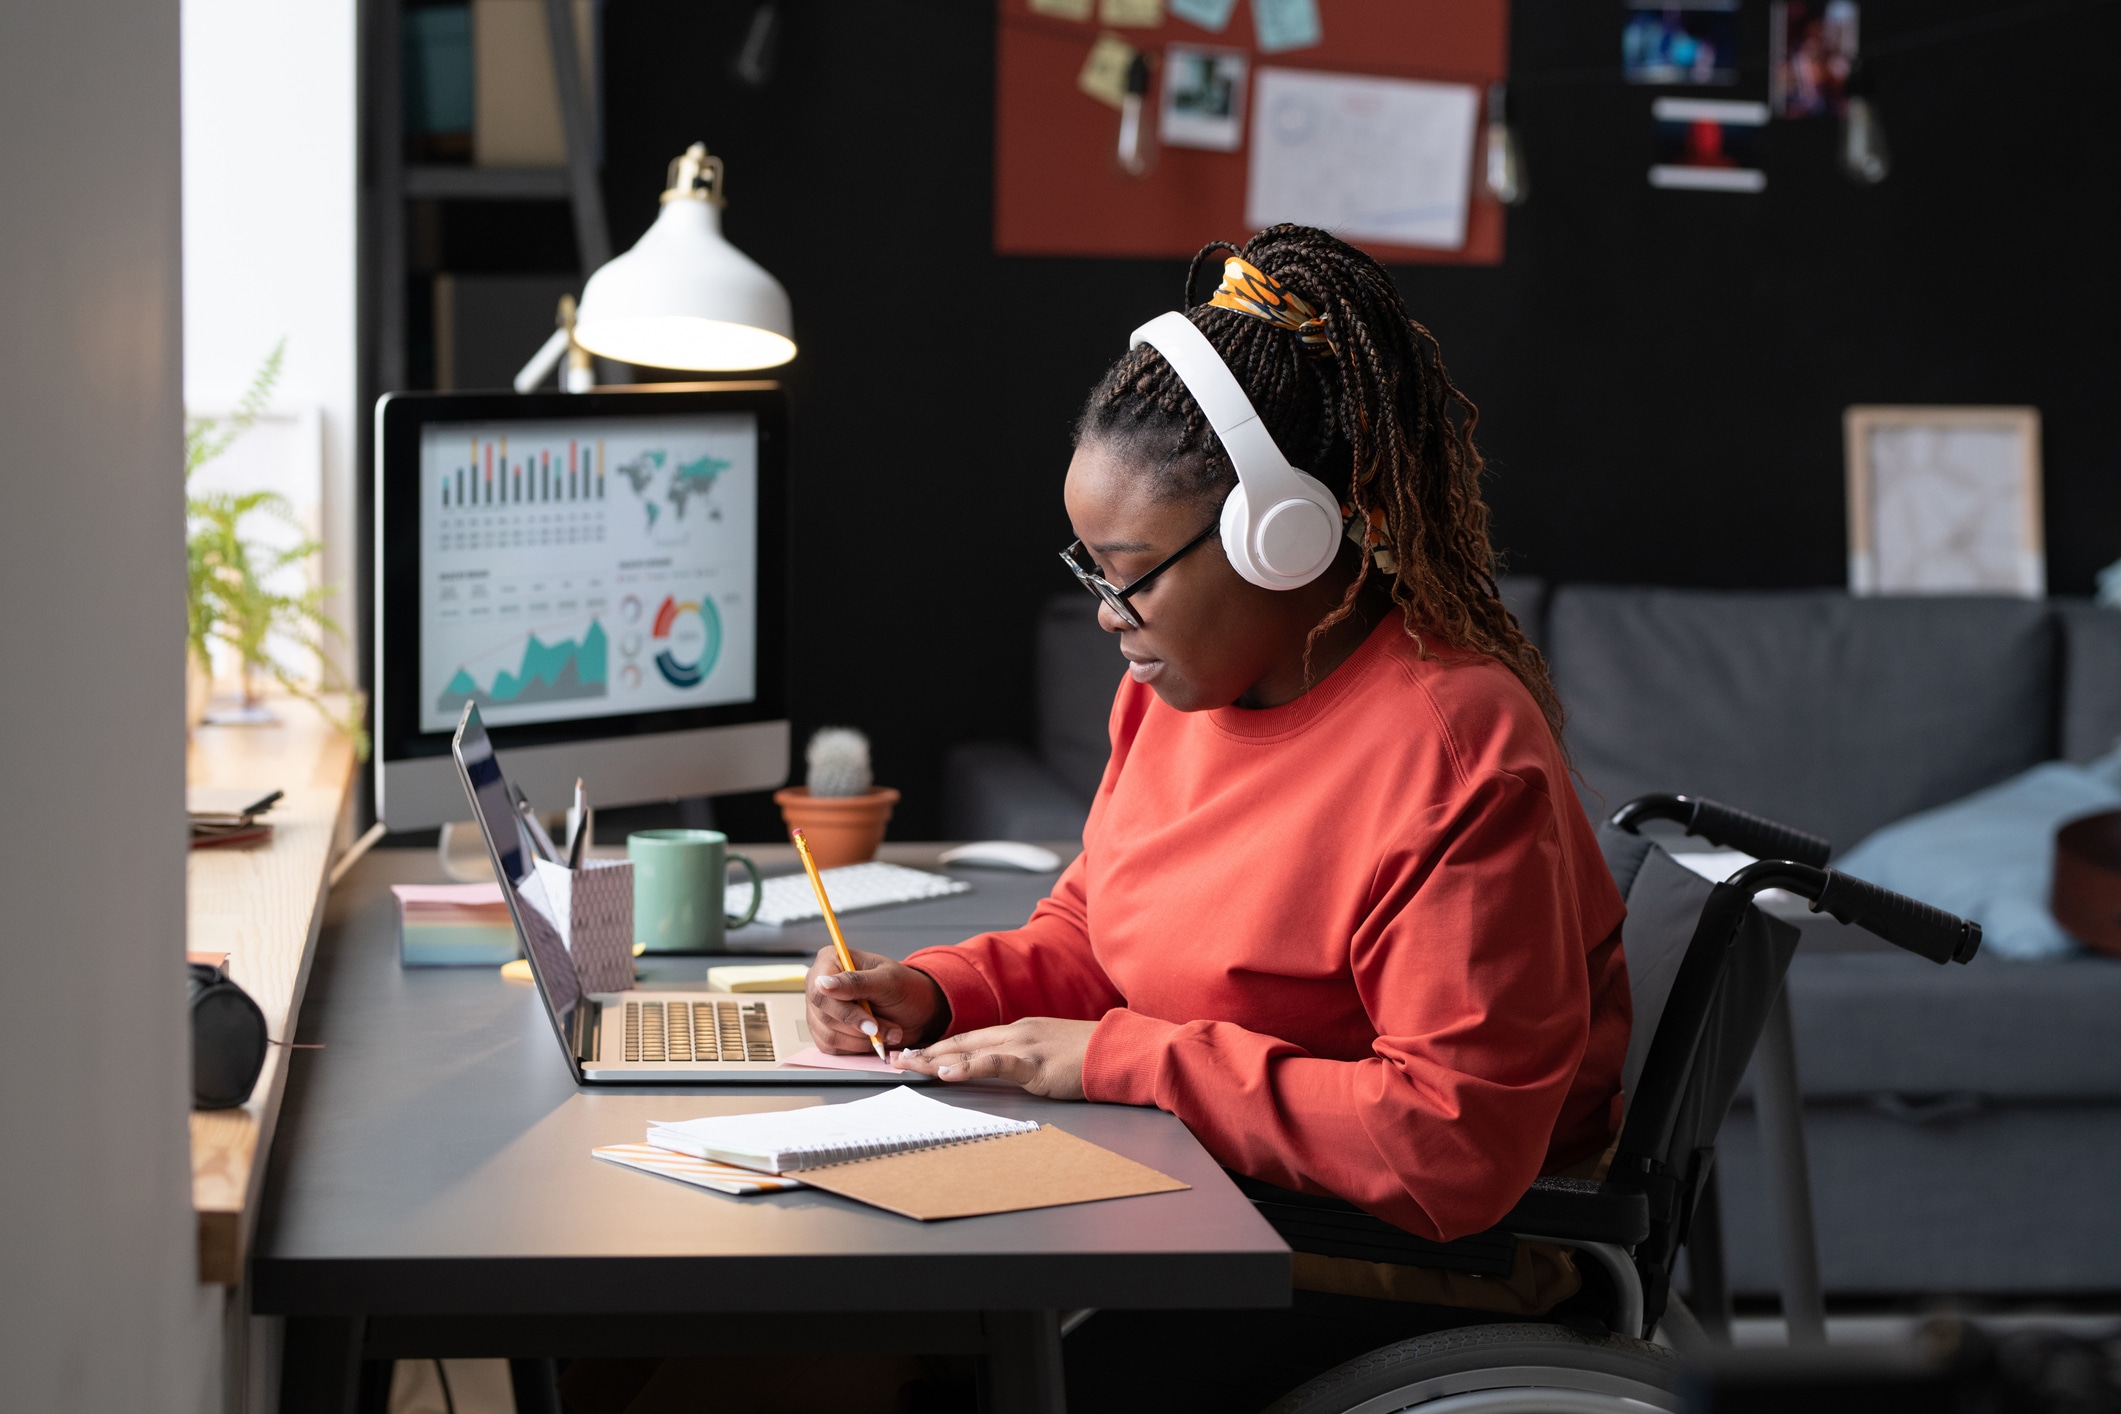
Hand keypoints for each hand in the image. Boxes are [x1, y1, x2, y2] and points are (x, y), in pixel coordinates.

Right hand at [806, 947, 947, 1054]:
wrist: (916, 1010)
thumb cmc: (904, 988)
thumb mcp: (887, 982)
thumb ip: (855, 982)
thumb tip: (822, 983)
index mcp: (831, 960)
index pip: (820, 990)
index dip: (844, 1010)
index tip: (871, 1024)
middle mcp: (819, 984)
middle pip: (824, 1015)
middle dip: (861, 1027)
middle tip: (889, 1028)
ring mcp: (819, 1010)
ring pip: (829, 1035)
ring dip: (863, 1040)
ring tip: (888, 1032)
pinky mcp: (824, 1032)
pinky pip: (831, 1048)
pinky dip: (857, 1048)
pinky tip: (874, 1039)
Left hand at [890, 1018, 1096, 1099]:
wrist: (1117, 1051)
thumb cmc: (1087, 1055)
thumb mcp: (1048, 1050)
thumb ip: (1023, 1056)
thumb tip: (1001, 1068)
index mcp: (1017, 1029)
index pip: (969, 1038)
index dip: (939, 1046)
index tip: (913, 1053)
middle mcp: (1015, 1031)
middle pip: (961, 1041)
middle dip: (926, 1051)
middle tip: (895, 1059)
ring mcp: (1024, 1045)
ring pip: (970, 1050)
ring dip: (936, 1059)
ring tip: (909, 1065)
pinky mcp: (1035, 1063)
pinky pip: (995, 1064)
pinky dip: (969, 1067)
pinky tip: (948, 1073)